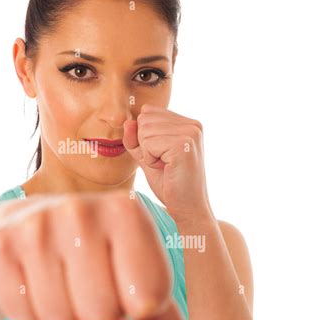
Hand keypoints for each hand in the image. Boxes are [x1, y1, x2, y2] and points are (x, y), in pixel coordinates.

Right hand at [0, 191, 184, 319]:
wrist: (30, 224)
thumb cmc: (99, 257)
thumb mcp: (142, 280)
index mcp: (127, 211)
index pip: (149, 299)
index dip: (137, 306)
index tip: (124, 282)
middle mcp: (81, 209)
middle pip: (102, 315)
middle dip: (98, 315)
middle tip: (87, 283)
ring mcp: (36, 225)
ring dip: (65, 315)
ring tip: (61, 280)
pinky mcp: (0, 244)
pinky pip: (24, 317)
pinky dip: (31, 312)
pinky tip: (33, 279)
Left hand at [123, 104, 213, 222]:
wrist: (187, 208)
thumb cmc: (169, 183)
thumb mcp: (146, 156)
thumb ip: (135, 138)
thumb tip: (127, 121)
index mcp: (187, 123)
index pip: (148, 112)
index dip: (144, 137)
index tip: (161, 155)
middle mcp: (192, 124)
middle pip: (144, 120)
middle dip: (145, 145)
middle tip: (164, 163)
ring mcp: (191, 133)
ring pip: (144, 131)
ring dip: (148, 153)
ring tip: (166, 165)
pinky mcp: (184, 144)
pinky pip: (148, 143)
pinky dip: (151, 159)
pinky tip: (167, 168)